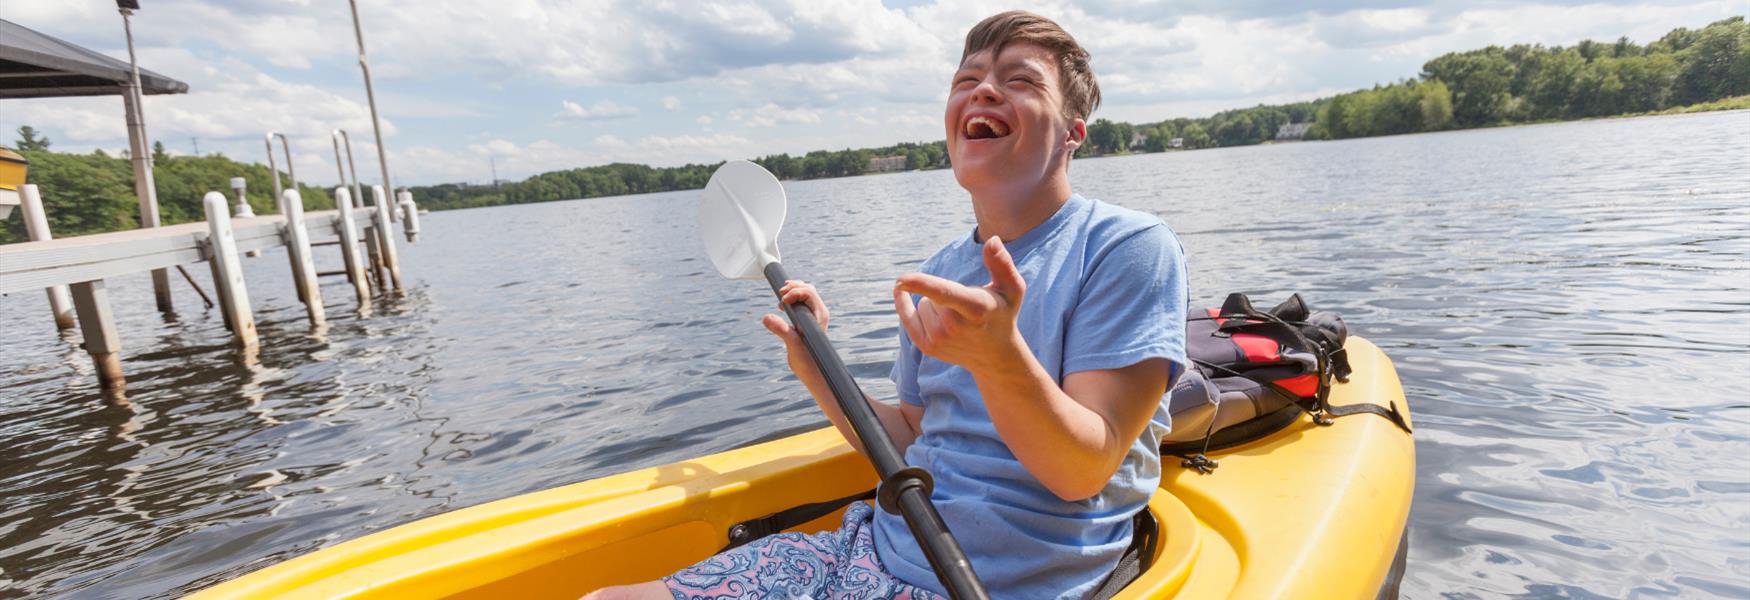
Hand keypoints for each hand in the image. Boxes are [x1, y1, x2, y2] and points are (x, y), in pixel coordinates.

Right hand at [762, 280, 829, 382]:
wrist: (814, 373)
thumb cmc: (808, 361)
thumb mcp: (793, 344)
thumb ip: (781, 329)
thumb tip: (767, 318)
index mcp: (819, 315)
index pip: (809, 293)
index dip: (795, 291)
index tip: (782, 300)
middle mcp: (818, 313)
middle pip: (808, 289)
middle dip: (794, 287)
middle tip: (780, 293)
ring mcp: (814, 317)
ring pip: (805, 295)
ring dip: (793, 291)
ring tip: (781, 295)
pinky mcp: (807, 322)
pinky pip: (802, 304)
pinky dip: (793, 299)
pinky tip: (783, 305)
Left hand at [894, 236, 1026, 374]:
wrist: (996, 356)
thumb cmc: (1002, 314)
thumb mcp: (1012, 288)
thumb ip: (1002, 264)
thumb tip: (992, 240)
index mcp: (976, 309)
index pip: (945, 294)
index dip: (922, 284)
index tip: (901, 279)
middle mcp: (955, 327)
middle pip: (933, 294)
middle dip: (946, 293)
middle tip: (967, 308)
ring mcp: (940, 340)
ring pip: (922, 304)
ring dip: (936, 305)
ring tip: (958, 318)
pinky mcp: (927, 347)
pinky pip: (907, 316)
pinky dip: (906, 304)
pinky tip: (904, 294)